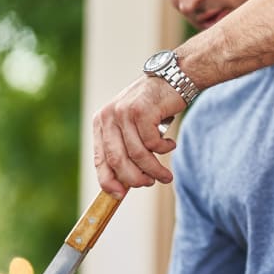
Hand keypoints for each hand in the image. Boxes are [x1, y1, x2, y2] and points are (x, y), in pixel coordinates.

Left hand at [92, 74, 185, 195]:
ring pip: (138, 155)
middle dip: (135, 179)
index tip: (120, 195)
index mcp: (101, 122)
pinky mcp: (142, 111)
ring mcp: (124, 113)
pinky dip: (164, 149)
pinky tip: (170, 144)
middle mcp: (108, 117)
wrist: (173, 78)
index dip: (108, 181)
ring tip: (166, 175)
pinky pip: (153, 143)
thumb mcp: (132, 125)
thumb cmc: (153, 106)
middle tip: (150, 183)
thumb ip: (125, 147)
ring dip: (154, 169)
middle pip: (118, 161)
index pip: (100, 159)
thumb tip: (126, 183)